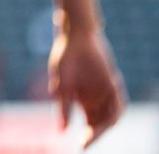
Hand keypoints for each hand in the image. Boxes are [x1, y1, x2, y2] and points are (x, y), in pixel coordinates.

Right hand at [50, 23, 125, 147]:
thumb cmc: (65, 59)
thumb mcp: (61, 85)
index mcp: (83, 102)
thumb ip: (63, 107)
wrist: (76, 37)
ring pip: (111, 116)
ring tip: (93, 132)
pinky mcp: (112, 83)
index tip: (80, 147)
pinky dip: (115, 112)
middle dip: (94, 135)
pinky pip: (119, 103)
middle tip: (85, 142)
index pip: (90, 126)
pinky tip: (108, 119)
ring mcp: (105, 92)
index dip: (87, 137)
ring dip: (104, 127)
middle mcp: (96, 99)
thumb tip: (61, 130)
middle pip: (101, 124)